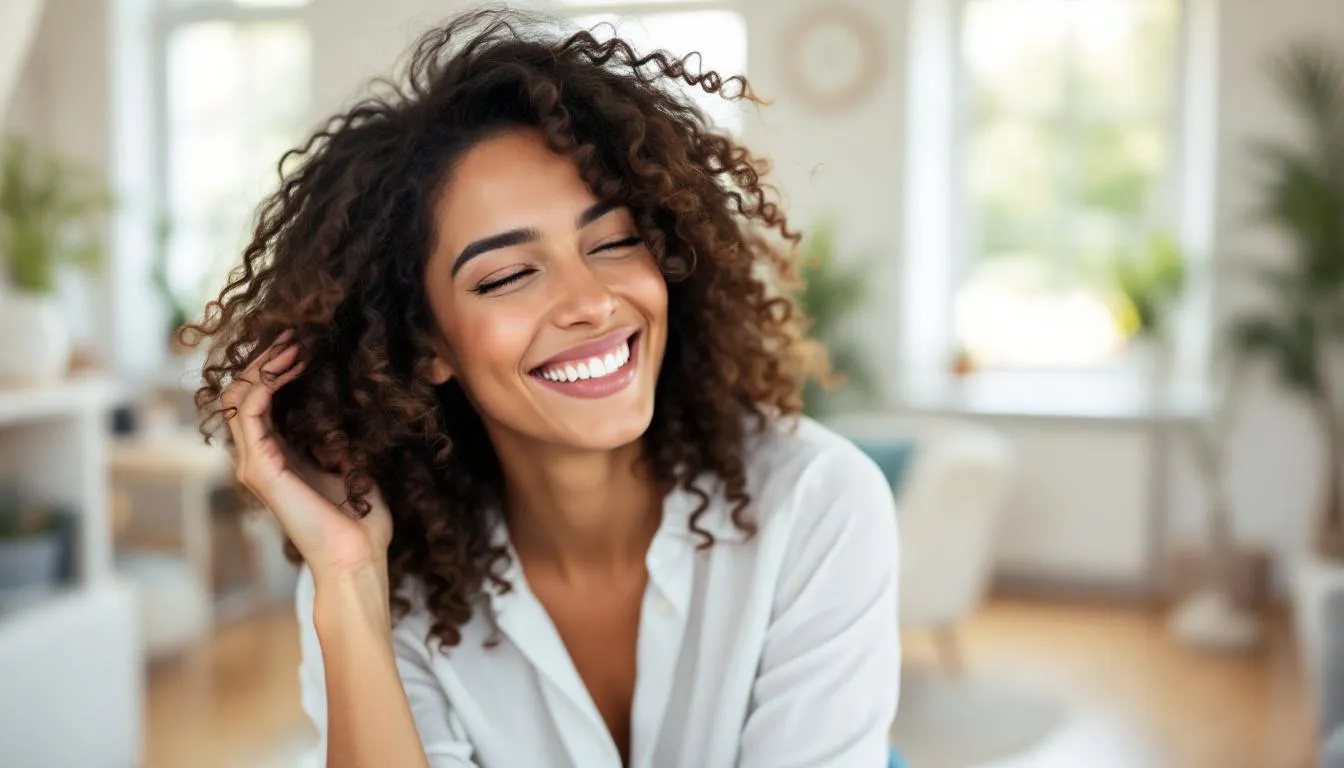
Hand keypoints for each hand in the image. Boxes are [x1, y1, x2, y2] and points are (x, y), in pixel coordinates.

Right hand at [222, 329, 391, 577]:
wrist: (357, 556)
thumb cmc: (361, 519)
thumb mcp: (351, 463)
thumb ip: (339, 435)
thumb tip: (348, 400)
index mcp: (276, 457)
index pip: (256, 400)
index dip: (272, 367)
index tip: (302, 342)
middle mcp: (256, 459)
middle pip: (240, 392)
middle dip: (264, 358)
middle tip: (294, 333)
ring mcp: (253, 465)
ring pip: (238, 397)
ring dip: (264, 364)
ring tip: (294, 343)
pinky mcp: (260, 469)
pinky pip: (249, 412)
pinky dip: (266, 381)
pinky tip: (292, 364)